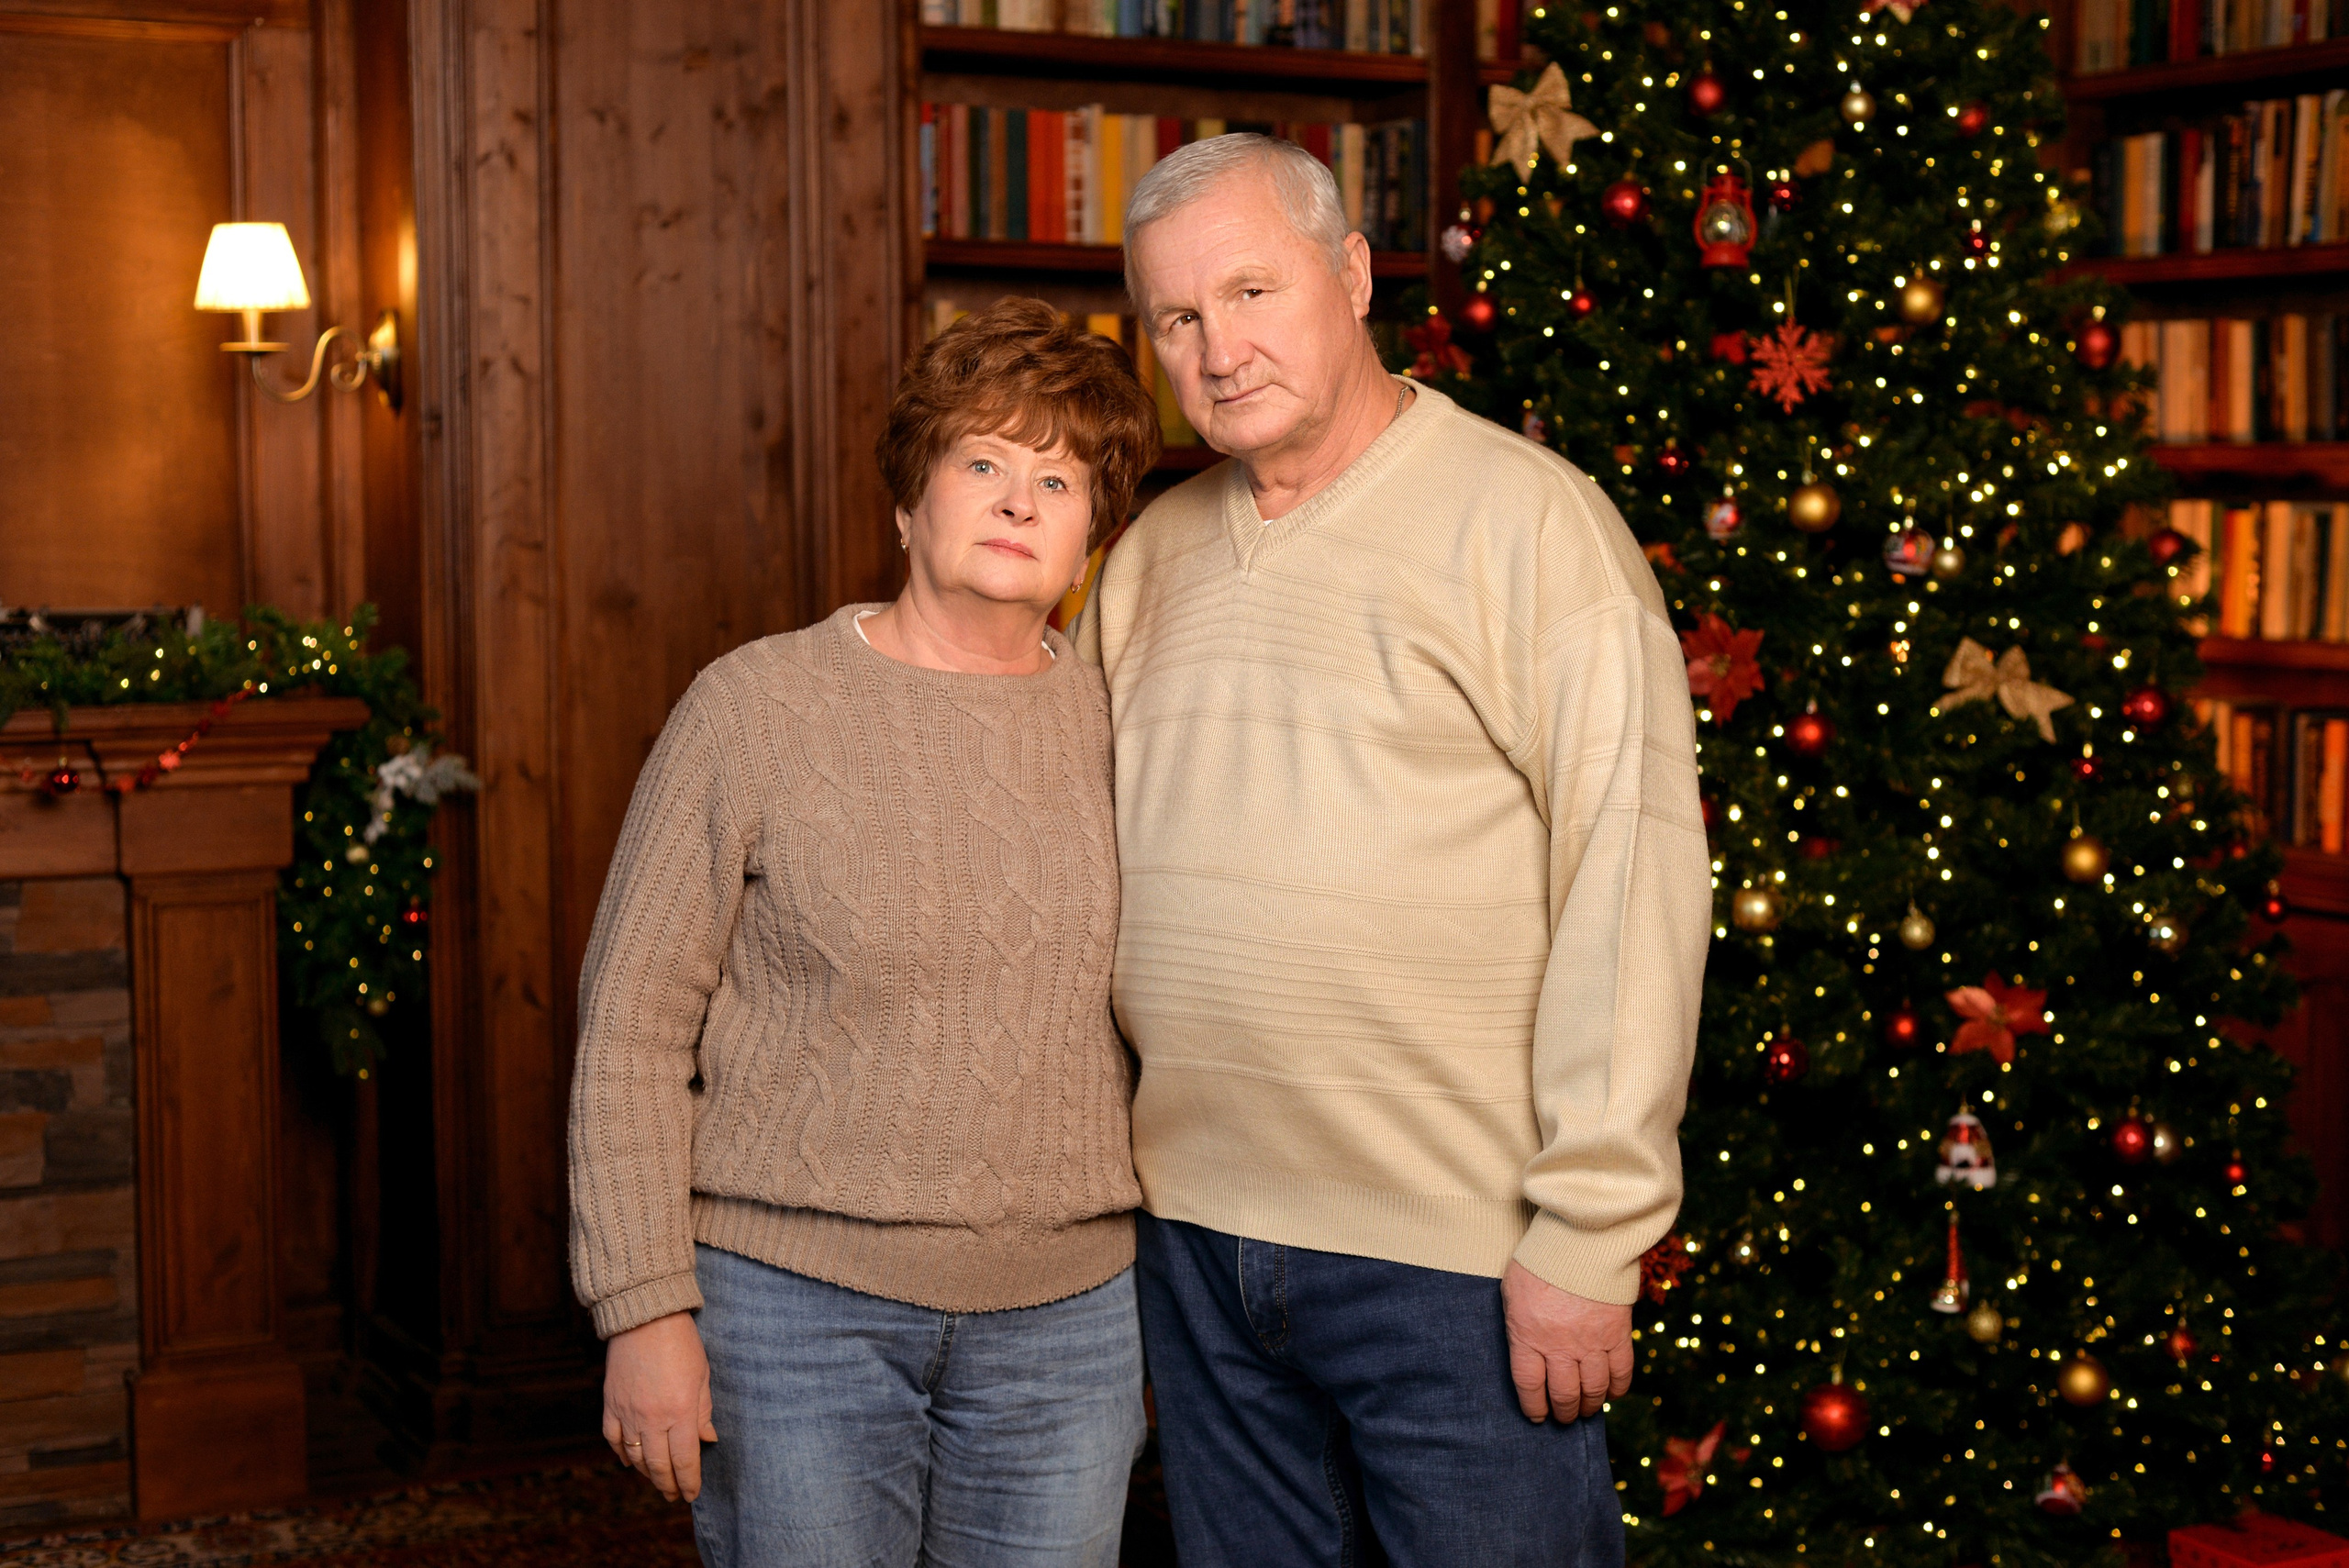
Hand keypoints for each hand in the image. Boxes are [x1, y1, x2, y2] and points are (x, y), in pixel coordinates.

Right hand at [602, 1311, 717, 1500]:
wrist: (645, 1318)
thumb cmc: (681, 1343)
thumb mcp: (702, 1376)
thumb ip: (703, 1412)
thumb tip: (708, 1440)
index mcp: (680, 1411)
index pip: (685, 1460)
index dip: (689, 1482)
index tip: (691, 1494)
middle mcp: (652, 1418)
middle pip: (659, 1465)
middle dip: (668, 1485)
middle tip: (674, 1495)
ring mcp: (628, 1412)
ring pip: (635, 1457)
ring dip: (646, 1474)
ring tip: (657, 1481)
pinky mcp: (611, 1403)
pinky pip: (613, 1439)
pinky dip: (622, 1454)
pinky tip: (629, 1462)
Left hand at [1501, 1261, 1633, 1423]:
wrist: (1581, 1238)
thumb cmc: (1541, 1259)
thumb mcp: (1513, 1289)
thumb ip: (1518, 1320)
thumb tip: (1522, 1341)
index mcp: (1527, 1335)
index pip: (1529, 1386)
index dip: (1533, 1406)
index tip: (1537, 1416)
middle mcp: (1559, 1346)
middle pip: (1562, 1394)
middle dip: (1563, 1411)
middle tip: (1564, 1417)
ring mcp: (1591, 1342)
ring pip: (1592, 1389)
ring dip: (1589, 1405)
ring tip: (1586, 1410)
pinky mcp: (1617, 1334)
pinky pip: (1621, 1371)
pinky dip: (1617, 1387)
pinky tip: (1612, 1392)